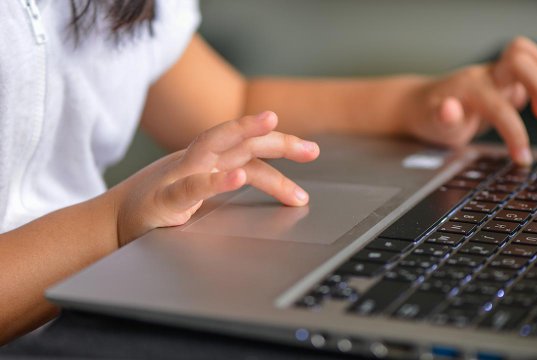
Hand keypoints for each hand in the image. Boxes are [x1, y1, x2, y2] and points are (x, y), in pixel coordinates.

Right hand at [110, 111, 319, 245]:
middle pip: (239, 142)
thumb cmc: (158, 205)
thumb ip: (226, 181)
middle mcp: (195, 161)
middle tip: (311, 149)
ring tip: (272, 125)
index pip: (248, 149)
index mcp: (207, 161)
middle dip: (276, 139)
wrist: (110, 224)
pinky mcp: (163, 201)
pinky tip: (235, 177)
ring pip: (213, 147)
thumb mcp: (200, 190)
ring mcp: (177, 176)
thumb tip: (262, 182)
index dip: (279, 145)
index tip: (311, 150)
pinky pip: (189, 187)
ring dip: (242, 133)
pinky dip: (214, 180)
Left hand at [400, 36, 536, 164]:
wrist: (420, 104)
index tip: (522, 158)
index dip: (516, 135)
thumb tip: (448, 109)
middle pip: (518, 58)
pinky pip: (529, 63)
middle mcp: (485, 76)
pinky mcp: (504, 78)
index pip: (501, 108)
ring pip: (525, 53)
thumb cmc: (429, 116)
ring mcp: (496, 74)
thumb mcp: (432, 125)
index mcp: (470, 89)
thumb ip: (443, 119)